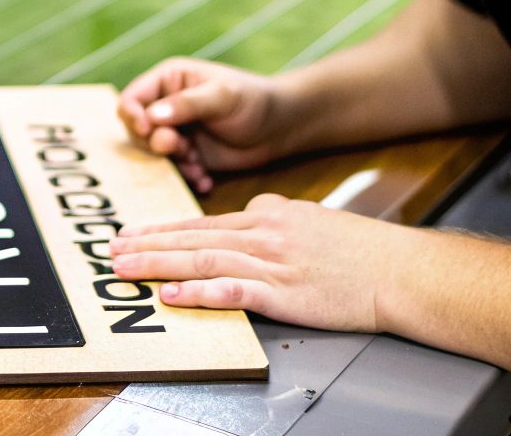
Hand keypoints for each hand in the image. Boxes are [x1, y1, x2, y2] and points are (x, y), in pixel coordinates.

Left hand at [110, 193, 415, 332]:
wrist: (400, 270)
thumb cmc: (360, 252)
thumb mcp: (310, 219)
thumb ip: (275, 219)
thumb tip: (249, 219)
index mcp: (268, 215)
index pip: (203, 222)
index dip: (163, 229)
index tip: (132, 234)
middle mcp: (264, 234)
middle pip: (194, 238)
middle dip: (147, 243)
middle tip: (110, 249)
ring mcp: (273, 263)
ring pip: (203, 260)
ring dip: (158, 264)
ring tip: (124, 269)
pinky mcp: (285, 293)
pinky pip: (233, 291)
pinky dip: (199, 293)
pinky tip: (172, 295)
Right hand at [117, 57, 291, 192]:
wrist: (280, 128)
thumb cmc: (253, 100)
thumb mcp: (222, 97)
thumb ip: (187, 105)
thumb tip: (151, 116)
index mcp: (168, 81)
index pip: (132, 98)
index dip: (132, 116)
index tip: (146, 130)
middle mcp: (166, 107)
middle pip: (136, 131)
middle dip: (157, 144)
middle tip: (182, 149)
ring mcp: (176, 133)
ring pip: (153, 155)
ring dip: (173, 165)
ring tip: (198, 167)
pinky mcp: (188, 156)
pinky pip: (173, 172)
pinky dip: (187, 178)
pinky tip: (206, 180)